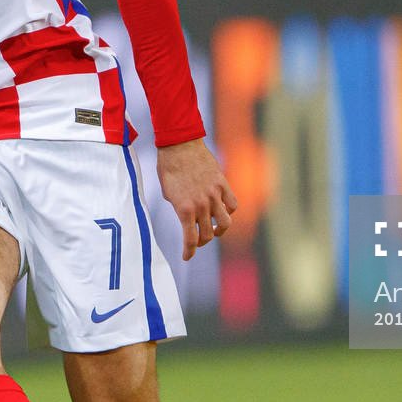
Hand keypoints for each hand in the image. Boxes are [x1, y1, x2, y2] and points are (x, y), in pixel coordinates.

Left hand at [155, 138, 236, 260]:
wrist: (179, 144)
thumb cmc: (168, 167)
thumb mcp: (168, 193)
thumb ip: (179, 207)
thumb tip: (187, 217)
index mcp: (184, 209)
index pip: (190, 240)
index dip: (189, 252)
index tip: (186, 257)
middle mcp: (201, 205)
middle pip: (207, 234)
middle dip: (202, 242)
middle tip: (198, 241)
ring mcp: (214, 194)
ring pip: (225, 223)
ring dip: (220, 230)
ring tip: (215, 229)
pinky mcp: (222, 183)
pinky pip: (232, 204)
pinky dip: (229, 210)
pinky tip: (223, 210)